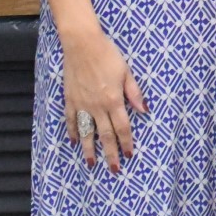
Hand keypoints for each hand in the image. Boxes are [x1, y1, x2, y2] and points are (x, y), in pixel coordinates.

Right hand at [61, 28, 147, 172]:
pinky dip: (73, 132)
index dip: (126, 142)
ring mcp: (82, 104)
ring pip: (86, 132)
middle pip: (105, 135)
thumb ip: (135, 93)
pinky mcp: (70, 99)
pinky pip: (71, 120)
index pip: (122, 127)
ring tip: (91, 163)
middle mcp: (97, 106)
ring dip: (89, 149)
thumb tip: (144, 111)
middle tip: (113, 169)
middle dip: (110, 153)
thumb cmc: (108, 55)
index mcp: (113, 100)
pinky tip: (75, 142)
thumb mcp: (127, 72)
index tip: (129, 155)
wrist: (82, 45)